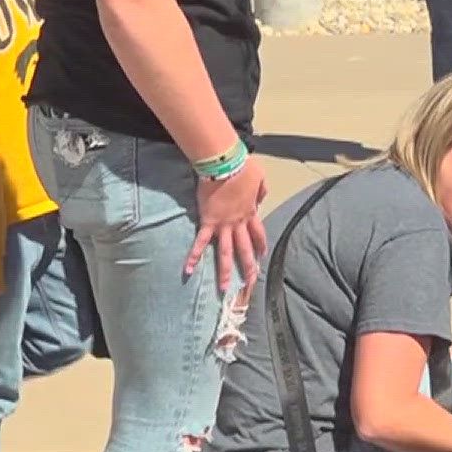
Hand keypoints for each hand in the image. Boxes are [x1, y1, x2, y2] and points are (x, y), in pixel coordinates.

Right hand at [186, 154, 268, 301]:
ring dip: (224, 272)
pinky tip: (189, 270)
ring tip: (224, 289)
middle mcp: (238, 223)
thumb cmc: (242, 166)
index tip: (262, 256)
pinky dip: (194, 256)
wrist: (225, 163)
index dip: (260, 246)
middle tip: (250, 283)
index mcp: (251, 213)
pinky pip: (201, 242)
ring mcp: (223, 225)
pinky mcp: (208, 222)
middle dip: (248, 268)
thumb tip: (261, 198)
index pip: (258, 235)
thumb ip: (261, 190)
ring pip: (225, 253)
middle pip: (245, 250)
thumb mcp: (259, 177)